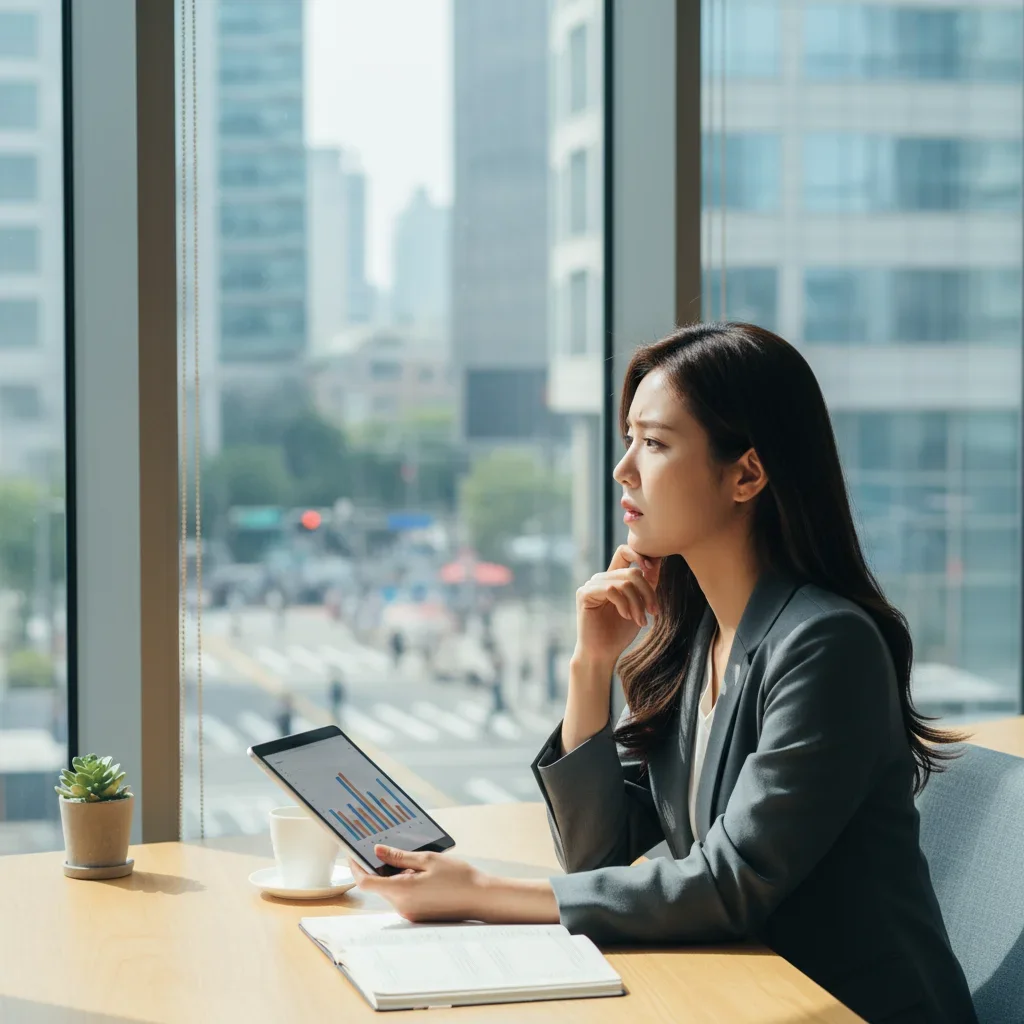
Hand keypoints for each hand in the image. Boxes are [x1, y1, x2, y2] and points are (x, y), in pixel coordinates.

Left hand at [349, 845, 487, 922]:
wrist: (481, 898)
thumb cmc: (458, 876)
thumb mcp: (427, 860)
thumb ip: (399, 857)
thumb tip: (377, 851)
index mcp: (401, 891)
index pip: (366, 882)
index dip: (356, 867)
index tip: (353, 853)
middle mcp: (401, 906)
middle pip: (378, 886)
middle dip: (379, 868)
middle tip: (386, 847)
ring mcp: (409, 913)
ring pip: (391, 891)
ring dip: (394, 875)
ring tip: (413, 861)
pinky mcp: (417, 915)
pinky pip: (402, 897)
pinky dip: (404, 884)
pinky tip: (421, 874)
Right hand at [574, 544, 660, 668]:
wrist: (603, 653)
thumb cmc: (620, 632)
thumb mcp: (640, 605)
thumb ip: (647, 584)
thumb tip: (657, 561)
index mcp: (613, 578)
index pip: (625, 552)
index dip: (640, 554)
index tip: (652, 569)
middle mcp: (601, 578)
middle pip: (632, 571)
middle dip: (648, 592)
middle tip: (654, 612)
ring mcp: (591, 585)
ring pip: (625, 582)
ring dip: (638, 603)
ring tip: (641, 621)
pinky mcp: (585, 594)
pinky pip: (612, 590)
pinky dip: (624, 604)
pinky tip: (626, 617)